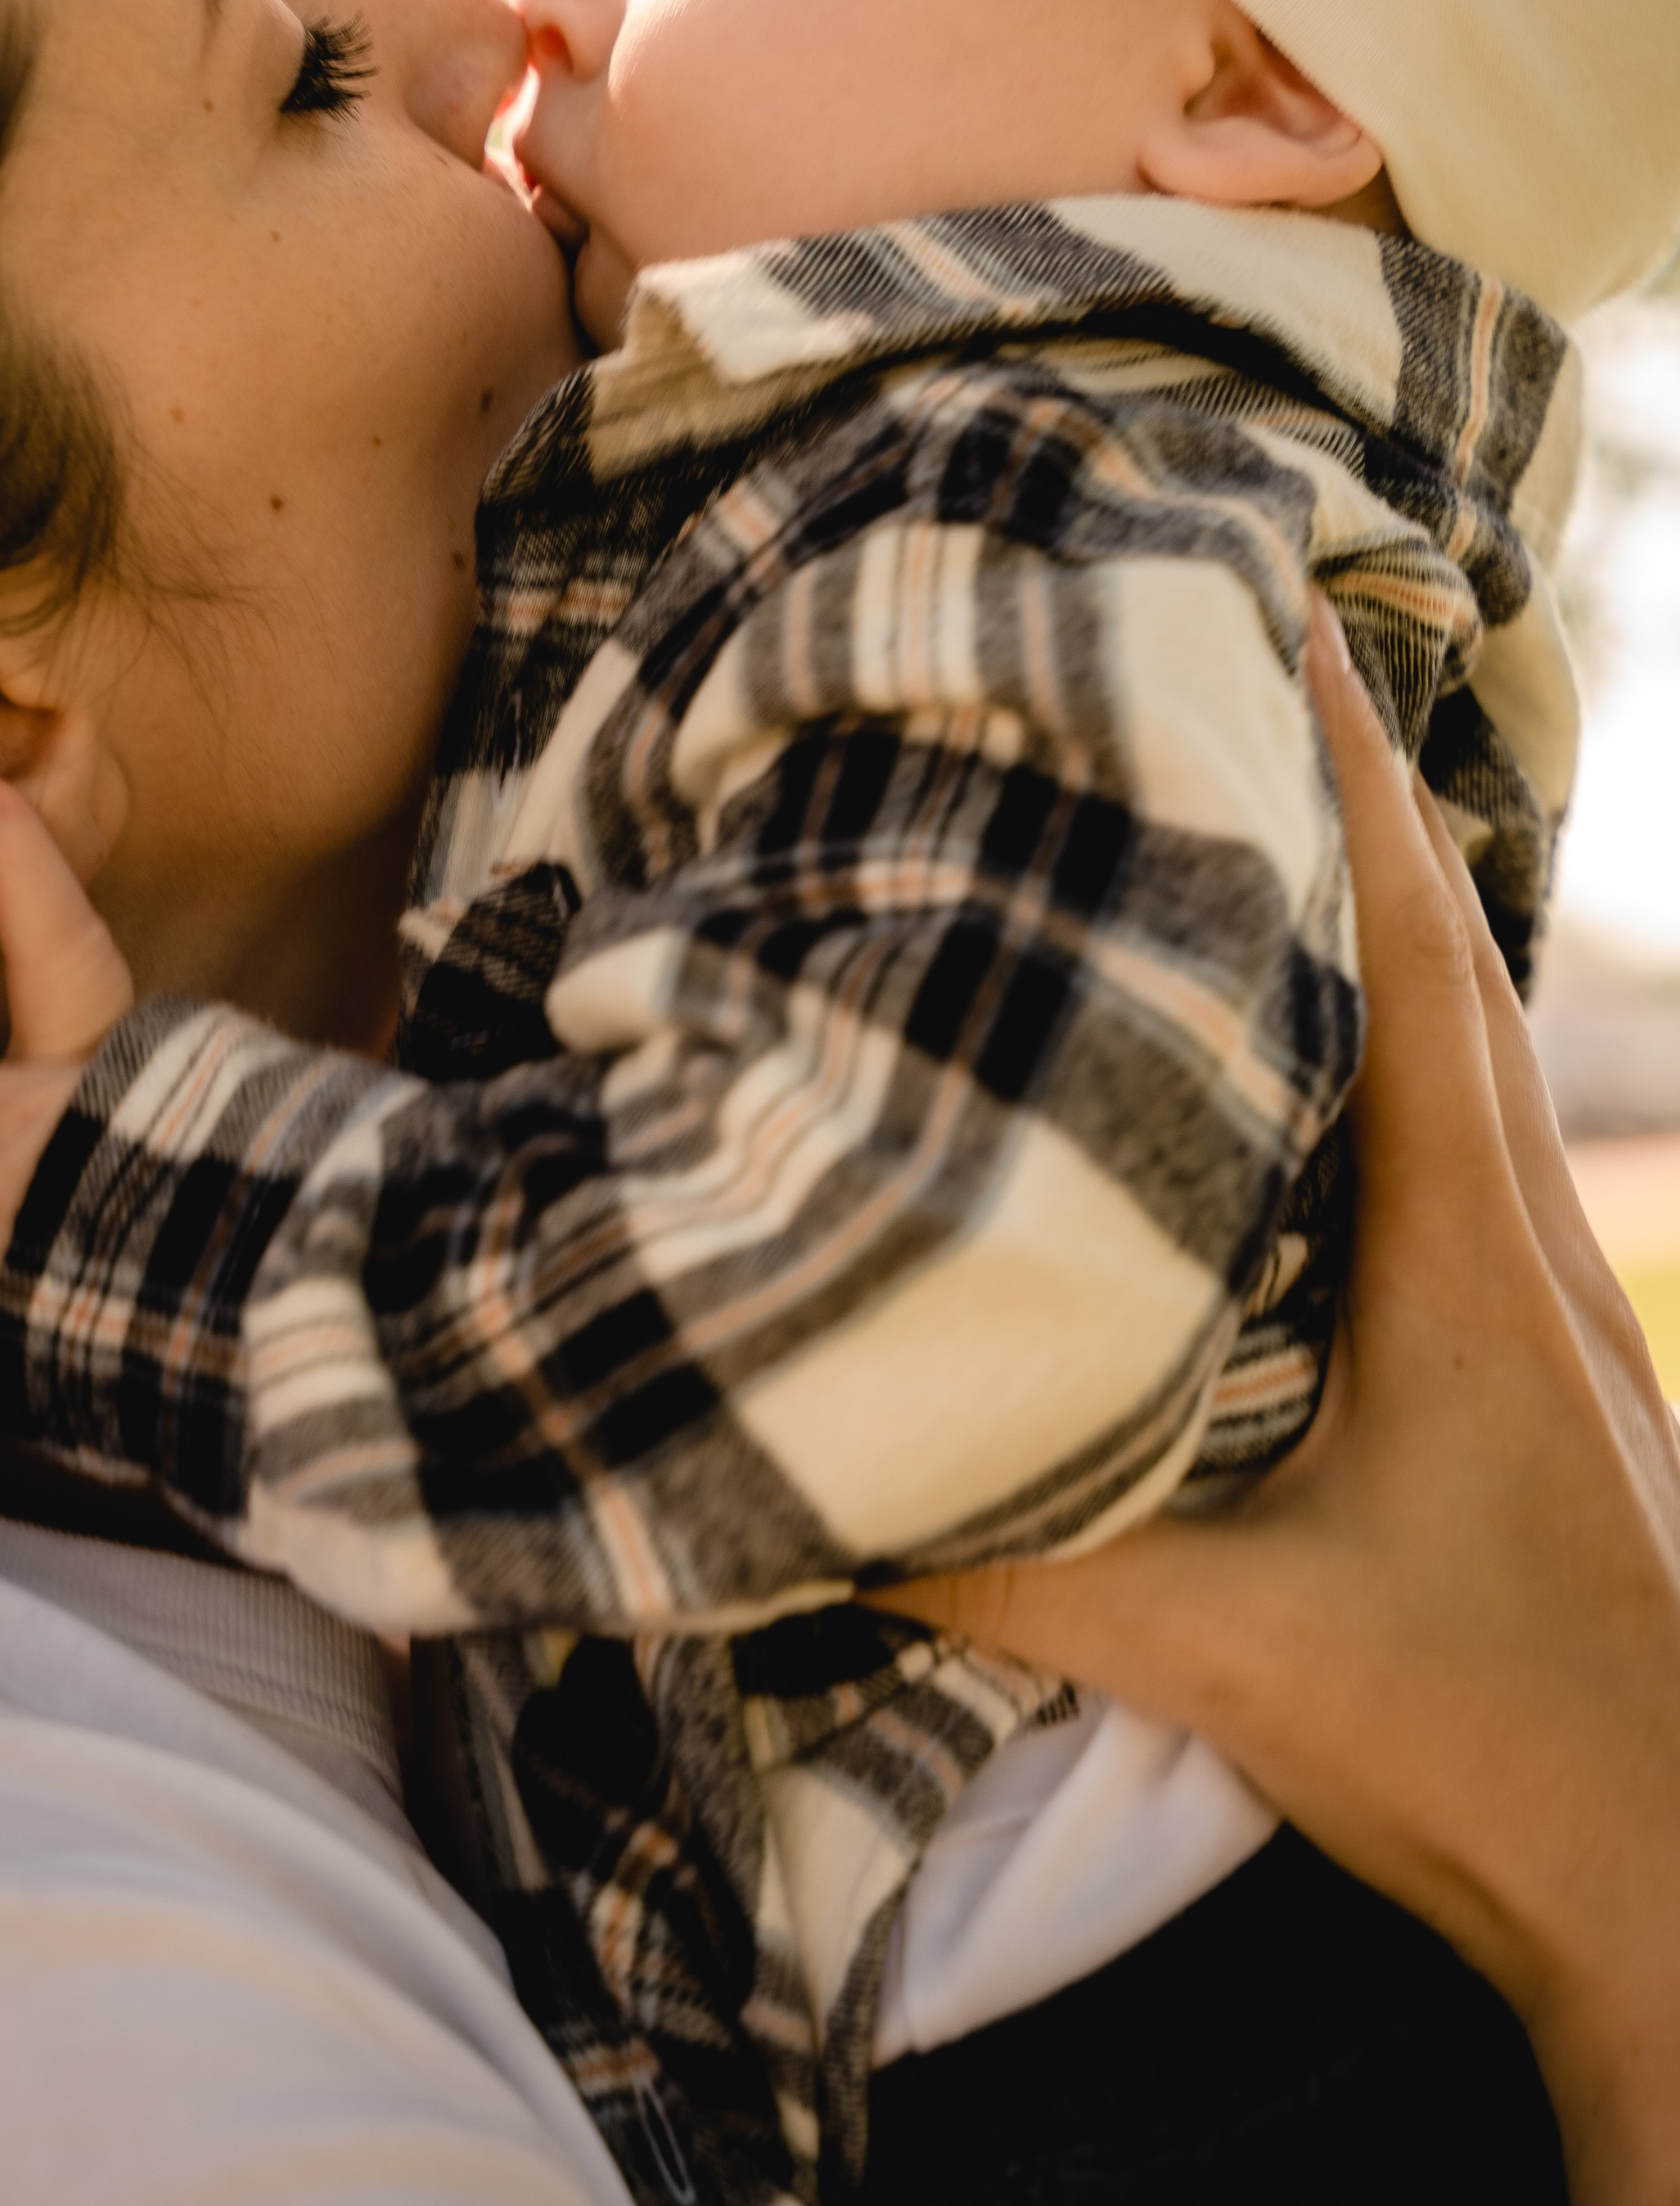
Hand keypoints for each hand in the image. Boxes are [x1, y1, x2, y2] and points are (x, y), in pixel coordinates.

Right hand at [877, 601, 1679, 2203]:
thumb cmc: (1494, 1748)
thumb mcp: (1226, 1644)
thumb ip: (1004, 1560)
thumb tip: (797, 1467)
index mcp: (1464, 1246)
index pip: (1406, 942)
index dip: (1342, 764)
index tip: (1278, 605)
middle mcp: (1527, 1231)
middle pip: (1448, 948)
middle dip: (1350, 789)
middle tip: (1235, 663)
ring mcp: (1555, 1291)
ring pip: (1470, 1035)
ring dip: (1376, 906)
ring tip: (1251, 812)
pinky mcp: (1552, 1357)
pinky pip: (1469, 1130)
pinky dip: (1395, 1035)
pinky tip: (1310, 1061)